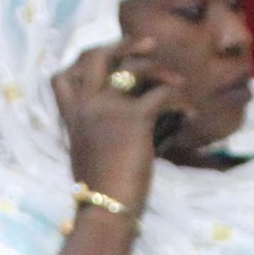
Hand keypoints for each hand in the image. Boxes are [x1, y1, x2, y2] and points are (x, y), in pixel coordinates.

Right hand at [51, 39, 177, 210]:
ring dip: (160, 69)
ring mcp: (108, 108)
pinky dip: (181, 101)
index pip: (62, 76)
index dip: (82, 61)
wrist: (105, 210)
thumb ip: (97, 133)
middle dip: (124, 43)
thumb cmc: (100, 194)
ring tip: (178, 80)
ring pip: (134, 67)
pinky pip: (163, 94)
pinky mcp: (134, 118)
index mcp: (72, 118)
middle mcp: (86, 106)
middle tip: (150, 44)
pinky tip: (191, 114)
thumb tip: (125, 124)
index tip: (106, 60)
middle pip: (97, 56)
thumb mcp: (88, 157)